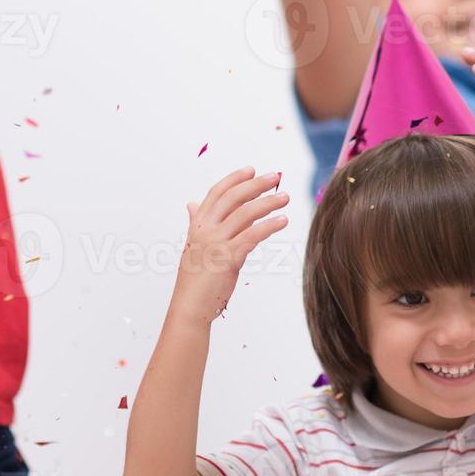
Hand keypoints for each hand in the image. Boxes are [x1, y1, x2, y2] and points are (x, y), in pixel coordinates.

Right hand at [172, 167, 289, 322]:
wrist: (189, 306)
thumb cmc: (195, 278)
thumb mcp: (194, 245)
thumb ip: (197, 223)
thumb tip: (192, 204)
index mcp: (197, 224)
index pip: (217, 192)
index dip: (235, 179)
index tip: (251, 169)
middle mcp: (205, 229)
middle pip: (233, 198)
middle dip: (256, 184)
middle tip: (275, 177)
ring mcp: (216, 242)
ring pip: (245, 213)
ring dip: (268, 202)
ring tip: (285, 197)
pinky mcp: (228, 258)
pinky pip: (253, 236)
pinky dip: (270, 225)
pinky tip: (283, 220)